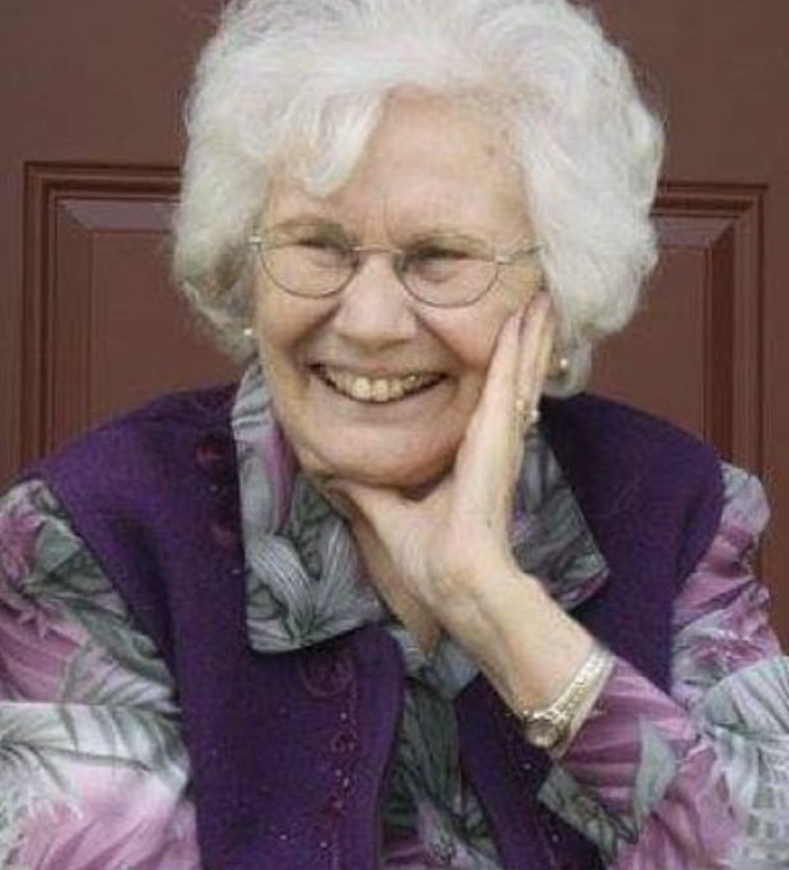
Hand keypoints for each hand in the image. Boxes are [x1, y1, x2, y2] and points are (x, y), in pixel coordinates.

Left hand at [325, 292, 555, 632]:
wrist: (453, 580)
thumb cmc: (432, 559)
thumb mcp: (389, 515)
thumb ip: (368, 491)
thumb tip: (338, 473)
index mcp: (474, 456)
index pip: (492, 400)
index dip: (504, 368)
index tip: (511, 339)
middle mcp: (494, 441)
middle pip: (513, 378)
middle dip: (524, 341)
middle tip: (537, 302)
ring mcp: (500, 437)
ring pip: (518, 373)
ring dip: (529, 335)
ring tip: (542, 300)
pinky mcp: (497, 436)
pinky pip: (509, 381)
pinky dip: (519, 349)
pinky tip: (528, 320)